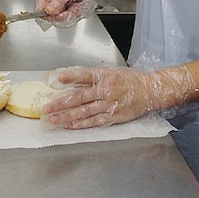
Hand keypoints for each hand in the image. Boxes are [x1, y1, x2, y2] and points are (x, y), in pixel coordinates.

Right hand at [34, 0, 123, 27]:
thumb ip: (58, 0)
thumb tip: (48, 10)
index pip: (39, 4)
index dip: (46, 12)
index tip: (54, 15)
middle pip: (47, 13)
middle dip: (61, 14)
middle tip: (70, 10)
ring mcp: (57, 2)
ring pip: (57, 16)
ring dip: (69, 14)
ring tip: (76, 6)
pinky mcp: (64, 7)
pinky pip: (65, 17)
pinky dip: (73, 14)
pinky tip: (77, 7)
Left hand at [41, 65, 198, 128]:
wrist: (150, 90)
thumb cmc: (128, 79)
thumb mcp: (109, 72)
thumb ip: (90, 77)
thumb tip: (69, 80)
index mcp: (104, 75)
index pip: (84, 75)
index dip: (71, 77)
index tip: (58, 79)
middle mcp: (106, 90)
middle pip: (80, 97)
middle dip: (61, 103)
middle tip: (47, 107)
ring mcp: (110, 104)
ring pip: (84, 111)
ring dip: (67, 116)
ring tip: (54, 118)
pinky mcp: (114, 116)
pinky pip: (95, 121)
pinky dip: (81, 124)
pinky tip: (70, 125)